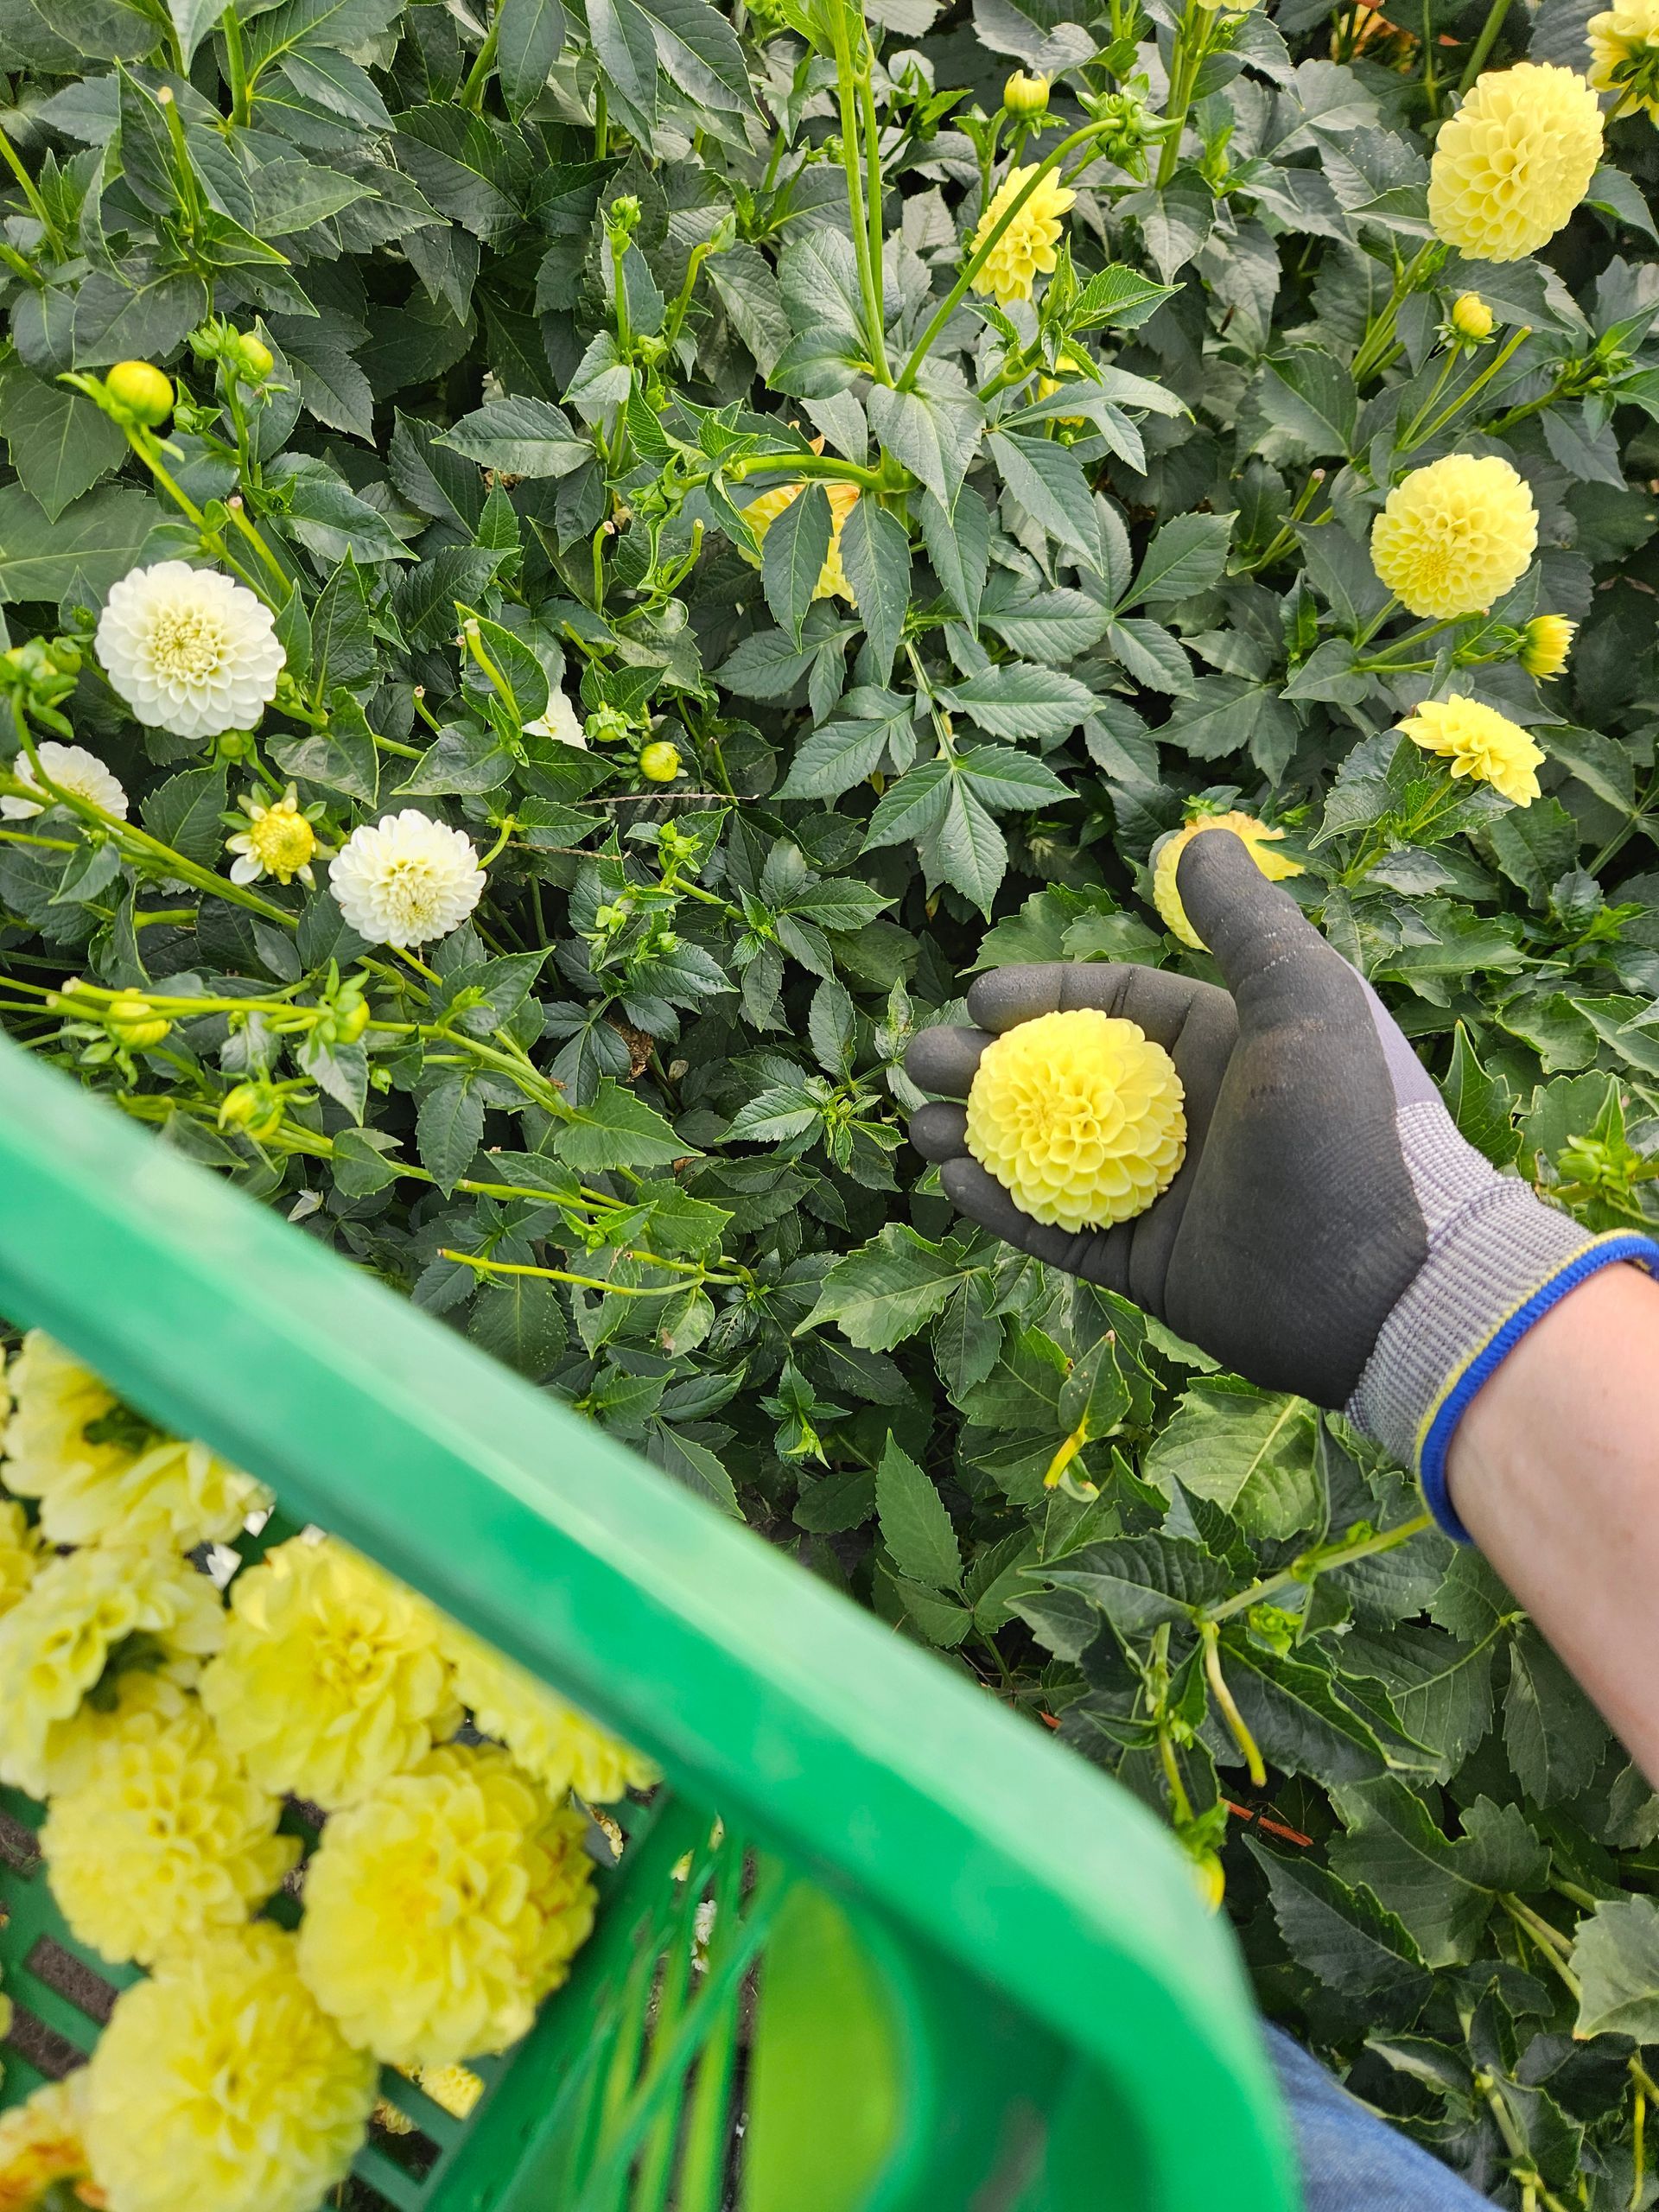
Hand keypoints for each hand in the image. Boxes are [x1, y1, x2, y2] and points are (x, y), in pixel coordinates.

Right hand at [905, 829, 1615, 1534]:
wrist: (1381, 1290)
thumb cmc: (1344, 1134)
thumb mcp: (1306, 1006)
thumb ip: (1247, 924)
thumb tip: (1200, 836)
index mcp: (1220, 1046)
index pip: (1108, 1006)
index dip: (1037, 997)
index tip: (978, 998)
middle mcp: (1183, 1115)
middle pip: (1058, 1077)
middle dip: (984, 1066)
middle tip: (920, 1063)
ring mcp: (1159, 1192)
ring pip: (1042, 1153)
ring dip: (977, 1135)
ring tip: (920, 1125)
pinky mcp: (1144, 1264)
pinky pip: (1055, 1229)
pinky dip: (1002, 1207)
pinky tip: (953, 1181)